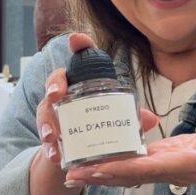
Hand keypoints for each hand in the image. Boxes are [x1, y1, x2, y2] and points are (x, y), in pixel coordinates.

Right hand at [36, 32, 158, 168]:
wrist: (78, 153)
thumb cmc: (97, 125)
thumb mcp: (116, 119)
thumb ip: (132, 118)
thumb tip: (151, 119)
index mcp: (83, 83)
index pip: (81, 59)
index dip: (79, 46)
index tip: (76, 39)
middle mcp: (64, 93)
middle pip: (55, 81)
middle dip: (54, 85)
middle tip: (56, 95)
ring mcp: (53, 113)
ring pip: (44, 110)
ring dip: (47, 122)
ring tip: (53, 135)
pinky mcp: (49, 134)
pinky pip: (45, 137)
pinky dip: (49, 147)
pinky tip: (55, 155)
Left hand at [64, 118, 195, 194]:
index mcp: (182, 164)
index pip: (146, 168)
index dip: (119, 168)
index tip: (95, 168)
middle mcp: (166, 170)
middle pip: (126, 175)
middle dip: (98, 175)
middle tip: (68, 174)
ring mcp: (161, 168)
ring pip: (124, 172)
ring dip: (98, 173)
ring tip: (70, 171)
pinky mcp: (158, 161)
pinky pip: (130, 164)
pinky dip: (110, 163)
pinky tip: (91, 159)